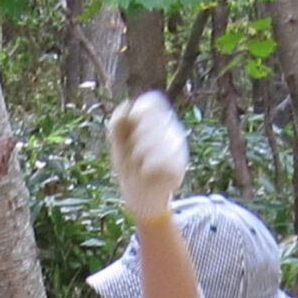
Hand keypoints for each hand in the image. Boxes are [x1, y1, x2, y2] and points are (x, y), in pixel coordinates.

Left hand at [107, 91, 188, 223]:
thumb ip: (118, 124)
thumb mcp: (118, 143)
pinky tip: (146, 172)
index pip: (150, 103)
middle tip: (132, 154)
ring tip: (138, 164)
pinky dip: (146, 169)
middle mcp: (171, 128)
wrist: (142, 195)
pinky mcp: (179, 165)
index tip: (129, 131)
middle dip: (131, 142)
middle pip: (145, 124)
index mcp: (157, 118)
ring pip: (149, 144)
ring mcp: (177, 146)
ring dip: (136, 157)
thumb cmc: (130, 163)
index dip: (136, 114)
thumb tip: (126, 107)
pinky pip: (158, 162)